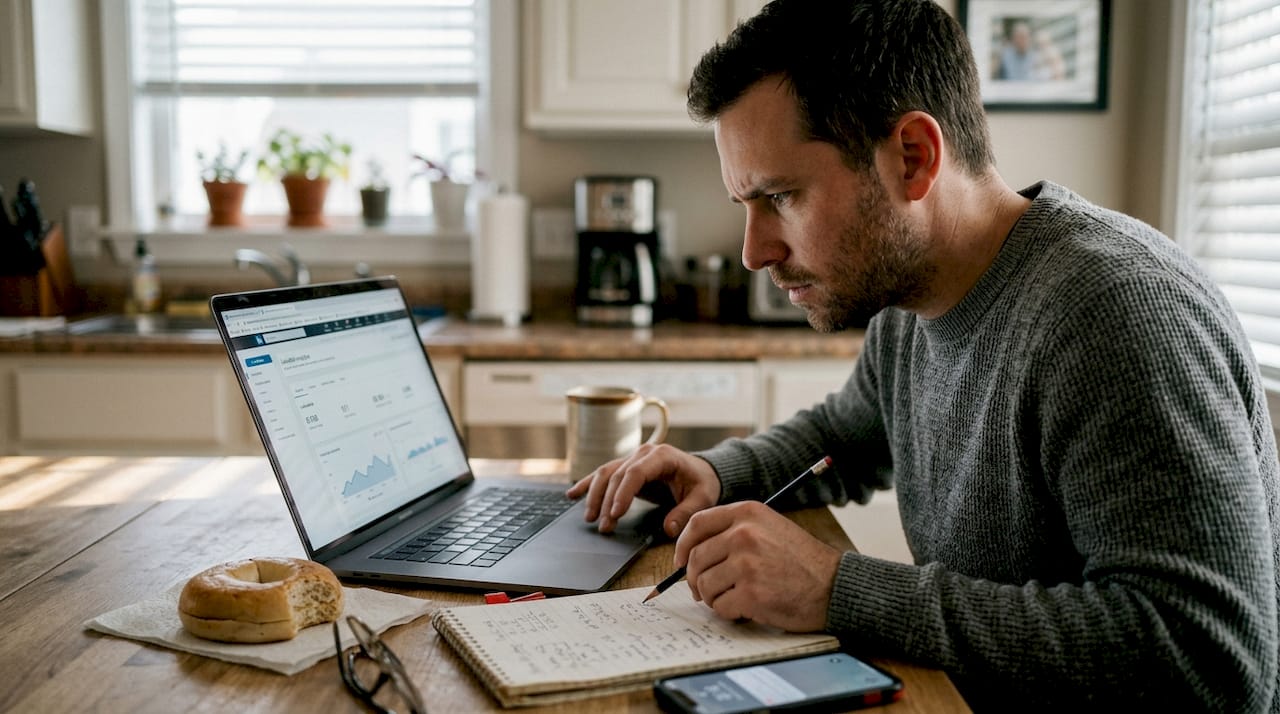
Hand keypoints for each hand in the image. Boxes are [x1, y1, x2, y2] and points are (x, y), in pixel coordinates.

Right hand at [566, 443, 720, 535]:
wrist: (702, 471)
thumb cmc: (702, 483)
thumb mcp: (702, 498)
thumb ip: (686, 512)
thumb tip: (669, 529)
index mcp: (662, 456)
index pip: (635, 472)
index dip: (623, 493)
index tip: (616, 513)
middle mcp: (643, 454)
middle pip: (616, 475)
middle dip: (608, 502)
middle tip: (605, 527)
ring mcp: (632, 458)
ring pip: (605, 474)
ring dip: (595, 496)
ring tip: (590, 519)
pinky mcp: (627, 468)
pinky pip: (603, 474)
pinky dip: (587, 484)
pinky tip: (571, 495)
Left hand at [676, 502, 840, 631]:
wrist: (833, 585)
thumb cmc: (802, 561)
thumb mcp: (770, 528)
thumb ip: (735, 531)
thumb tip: (692, 552)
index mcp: (748, 513)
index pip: (697, 524)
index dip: (682, 545)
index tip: (680, 561)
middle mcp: (744, 534)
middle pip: (695, 557)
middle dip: (694, 579)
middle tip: (704, 590)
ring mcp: (746, 563)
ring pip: (704, 584)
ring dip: (713, 597)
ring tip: (733, 598)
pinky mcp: (751, 593)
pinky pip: (720, 606)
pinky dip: (729, 612)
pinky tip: (746, 608)